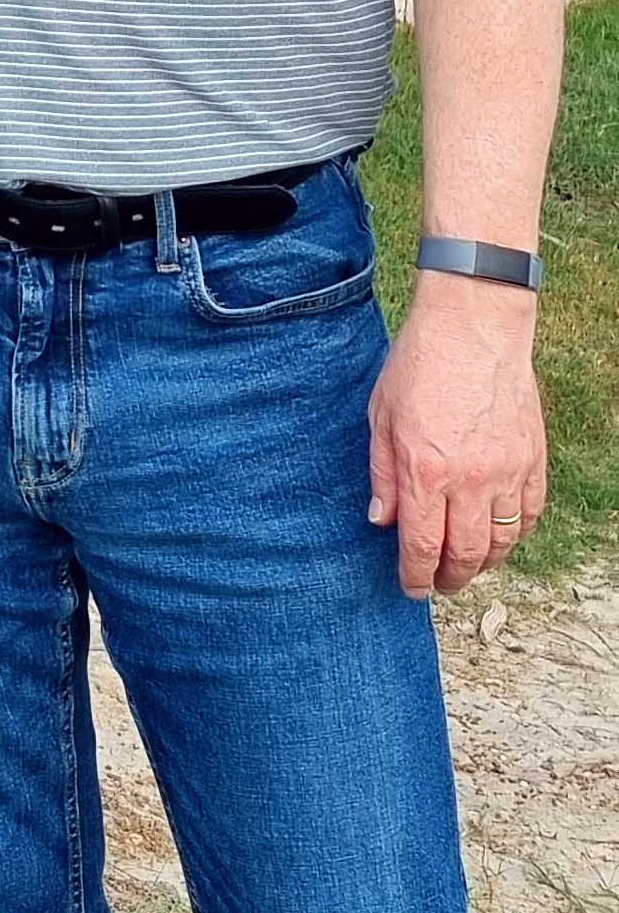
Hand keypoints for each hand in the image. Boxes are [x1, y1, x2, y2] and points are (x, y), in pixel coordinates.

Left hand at [368, 277, 547, 595]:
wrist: (474, 325)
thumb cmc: (420, 363)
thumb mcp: (380, 415)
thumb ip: (382, 474)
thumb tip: (381, 521)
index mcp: (425, 471)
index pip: (421, 545)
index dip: (415, 575)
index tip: (410, 587)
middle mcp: (470, 480)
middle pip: (465, 555)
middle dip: (449, 579)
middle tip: (437, 583)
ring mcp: (507, 472)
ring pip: (501, 542)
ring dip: (483, 563)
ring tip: (466, 566)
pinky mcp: (533, 459)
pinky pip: (530, 515)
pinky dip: (515, 535)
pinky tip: (499, 536)